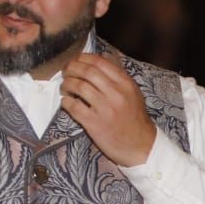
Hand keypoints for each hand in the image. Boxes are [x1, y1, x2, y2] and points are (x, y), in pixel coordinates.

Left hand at [60, 53, 156, 167]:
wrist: (140, 146)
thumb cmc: (135, 119)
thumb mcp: (133, 93)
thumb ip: (119, 76)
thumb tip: (104, 57)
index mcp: (125, 84)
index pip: (100, 62)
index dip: (83, 58)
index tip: (76, 61)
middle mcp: (115, 93)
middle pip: (87, 72)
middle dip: (71, 69)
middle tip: (66, 72)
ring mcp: (104, 108)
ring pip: (78, 87)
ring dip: (67, 84)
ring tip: (65, 87)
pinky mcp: (94, 123)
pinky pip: (73, 107)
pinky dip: (65, 102)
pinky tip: (66, 102)